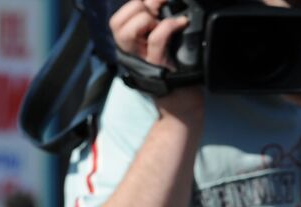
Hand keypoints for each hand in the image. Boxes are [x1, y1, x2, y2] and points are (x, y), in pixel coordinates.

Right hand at [109, 0, 203, 120]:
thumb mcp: (159, 45)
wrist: (183, 102)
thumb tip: (157, 4)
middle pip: (118, 23)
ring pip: (129, 31)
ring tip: (165, 21)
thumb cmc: (174, 71)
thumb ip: (152, 26)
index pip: (118, 20)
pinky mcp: (157, 65)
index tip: (153, 4)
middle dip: (140, 9)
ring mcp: (141, 60)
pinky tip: (181, 22)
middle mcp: (130, 53)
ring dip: (148, 19)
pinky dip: (169, 26)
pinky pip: (156, 39)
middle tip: (160, 10)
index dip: (134, 5)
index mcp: (128, 46)